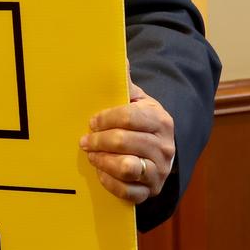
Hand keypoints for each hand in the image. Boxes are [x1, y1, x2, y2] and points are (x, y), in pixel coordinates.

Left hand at [79, 78, 175, 203]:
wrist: (160, 152)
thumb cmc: (142, 122)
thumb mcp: (138, 101)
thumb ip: (126, 84)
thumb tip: (120, 57)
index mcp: (161, 120)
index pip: (129, 117)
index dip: (105, 119)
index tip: (91, 121)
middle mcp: (165, 147)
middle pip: (124, 142)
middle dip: (98, 140)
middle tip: (84, 140)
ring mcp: (160, 171)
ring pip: (127, 167)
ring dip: (103, 161)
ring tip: (91, 155)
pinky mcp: (150, 191)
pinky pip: (127, 191)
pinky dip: (110, 182)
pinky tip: (101, 171)